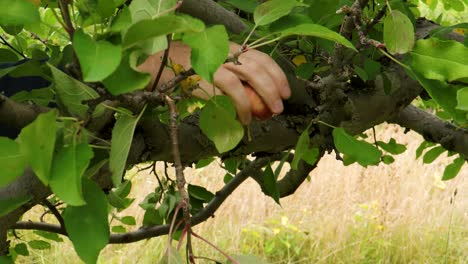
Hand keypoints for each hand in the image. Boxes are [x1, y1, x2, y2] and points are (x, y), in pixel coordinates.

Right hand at [139, 42, 290, 123]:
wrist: (155, 66)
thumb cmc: (184, 69)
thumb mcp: (211, 65)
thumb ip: (230, 74)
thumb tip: (251, 97)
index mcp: (228, 47)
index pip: (260, 57)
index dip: (277, 73)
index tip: (285, 91)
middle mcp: (224, 51)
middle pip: (258, 66)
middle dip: (274, 87)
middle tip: (280, 107)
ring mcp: (216, 61)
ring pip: (248, 77)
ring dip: (261, 97)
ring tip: (265, 115)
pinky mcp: (206, 75)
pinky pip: (231, 91)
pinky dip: (241, 106)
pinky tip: (244, 118)